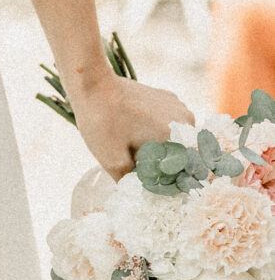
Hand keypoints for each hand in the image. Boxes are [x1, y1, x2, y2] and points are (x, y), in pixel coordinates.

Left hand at [72, 70, 193, 179]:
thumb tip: (142, 196)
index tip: (143, 176)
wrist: (92, 84)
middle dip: (160, 164)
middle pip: (180, 155)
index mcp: (178, 138)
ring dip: (159, 147)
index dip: (164, 180)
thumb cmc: (102, 122)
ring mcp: (179, 106)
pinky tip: (134, 130)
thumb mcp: (113, 161)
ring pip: (174, 139)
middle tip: (133, 160)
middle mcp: (186, 121)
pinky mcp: (168, 98)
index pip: (183, 172)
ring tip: (132, 144)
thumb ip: (131, 183)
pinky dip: (156, 131)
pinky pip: (168, 124)